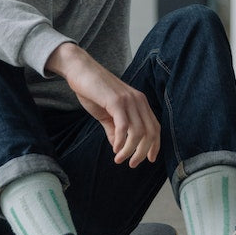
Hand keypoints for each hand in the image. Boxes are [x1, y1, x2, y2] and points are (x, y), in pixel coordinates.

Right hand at [45, 43, 160, 166]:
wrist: (80, 70)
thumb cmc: (93, 90)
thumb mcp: (106, 113)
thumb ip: (114, 130)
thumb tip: (119, 147)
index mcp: (139, 102)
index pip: (155, 127)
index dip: (155, 145)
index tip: (150, 159)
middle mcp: (138, 100)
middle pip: (150, 132)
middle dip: (143, 152)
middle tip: (131, 164)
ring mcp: (128, 100)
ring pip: (138, 132)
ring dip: (130, 150)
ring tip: (120, 159)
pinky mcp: (116, 101)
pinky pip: (124, 126)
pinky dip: (121, 142)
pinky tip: (115, 149)